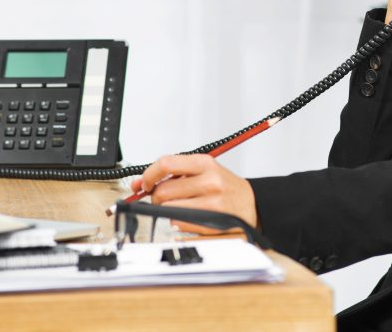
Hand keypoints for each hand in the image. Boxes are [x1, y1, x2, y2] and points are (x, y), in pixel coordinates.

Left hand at [131, 154, 257, 232]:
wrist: (252, 205)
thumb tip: (138, 184)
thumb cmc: (224, 187)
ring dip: (171, 212)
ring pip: (169, 212)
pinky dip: (180, 225)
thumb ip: (171, 174)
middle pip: (162, 192)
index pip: (166, 164)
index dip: (148, 175)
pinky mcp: (214, 225)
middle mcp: (210, 182)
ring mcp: (213, 205)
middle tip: (168, 198)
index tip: (145, 184)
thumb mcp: (203, 170)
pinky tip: (192, 219)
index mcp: (205, 164)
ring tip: (186, 207)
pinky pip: (180, 228)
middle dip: (158, 198)